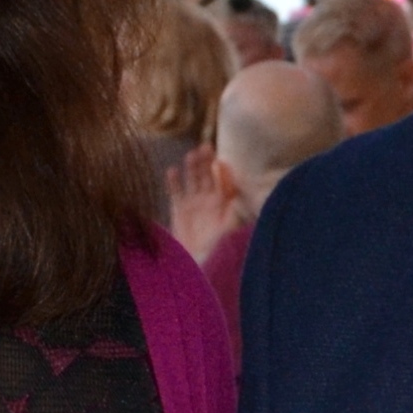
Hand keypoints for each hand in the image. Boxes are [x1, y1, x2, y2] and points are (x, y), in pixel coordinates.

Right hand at [167, 148, 250, 264]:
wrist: (199, 264)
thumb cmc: (219, 248)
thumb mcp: (231, 230)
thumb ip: (234, 212)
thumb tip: (240, 196)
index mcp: (225, 203)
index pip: (225, 182)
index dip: (223, 172)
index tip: (220, 163)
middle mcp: (210, 199)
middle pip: (208, 175)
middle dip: (207, 162)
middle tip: (205, 148)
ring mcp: (194, 202)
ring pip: (193, 179)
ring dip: (192, 167)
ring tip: (191, 155)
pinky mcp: (179, 208)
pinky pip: (176, 191)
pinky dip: (173, 182)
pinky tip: (172, 171)